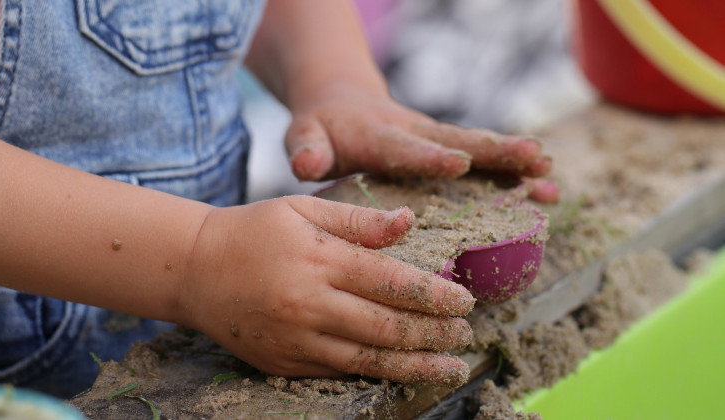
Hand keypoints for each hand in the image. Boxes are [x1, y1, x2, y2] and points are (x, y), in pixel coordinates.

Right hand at [178, 196, 474, 385]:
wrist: (194, 269)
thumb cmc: (254, 231)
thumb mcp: (303, 208)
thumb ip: (358, 219)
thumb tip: (409, 222)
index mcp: (320, 259)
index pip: (393, 282)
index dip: (436, 295)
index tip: (465, 300)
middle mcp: (310, 303)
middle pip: (388, 327)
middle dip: (435, 334)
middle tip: (464, 333)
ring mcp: (296, 339)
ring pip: (369, 360)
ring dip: (416, 366)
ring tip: (451, 367)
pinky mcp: (283, 363)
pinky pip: (339, 373)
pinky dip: (376, 375)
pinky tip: (402, 373)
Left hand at [286, 82, 558, 201]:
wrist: (342, 101)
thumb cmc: (322, 128)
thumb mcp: (305, 135)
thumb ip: (307, 149)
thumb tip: (307, 163)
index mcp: (379, 136)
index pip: (406, 148)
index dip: (430, 157)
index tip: (459, 163)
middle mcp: (415, 134)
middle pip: (459, 141)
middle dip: (496, 152)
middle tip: (534, 159)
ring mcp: (435, 141)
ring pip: (479, 150)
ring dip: (514, 163)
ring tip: (551, 178)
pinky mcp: (446, 149)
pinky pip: (483, 162)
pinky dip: (514, 175)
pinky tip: (547, 191)